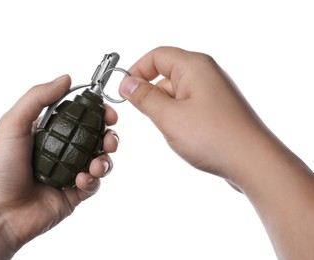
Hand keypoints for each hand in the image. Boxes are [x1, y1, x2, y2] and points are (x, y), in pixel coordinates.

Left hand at [0, 74, 118, 248]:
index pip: (81, 116)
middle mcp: (63, 150)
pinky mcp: (75, 193)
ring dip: (105, 159)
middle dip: (110, 136)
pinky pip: (94, 183)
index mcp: (51, 132)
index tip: (107, 112)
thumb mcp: (13, 123)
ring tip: (97, 164)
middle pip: (97, 138)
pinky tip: (81, 180)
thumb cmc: (1, 167)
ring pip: (101, 160)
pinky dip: (93, 180)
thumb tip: (66, 77)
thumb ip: (38, 97)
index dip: (98, 112)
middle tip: (110, 139)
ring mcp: (70, 172)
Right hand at [119, 46, 313, 258]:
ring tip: (173, 130)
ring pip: (176, 92)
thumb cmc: (215, 137)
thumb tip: (128, 83)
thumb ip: (144, 97)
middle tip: (148, 115)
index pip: (157, 56)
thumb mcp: (169, 116)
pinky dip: (178, 116)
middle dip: (151, 93)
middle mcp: (205, 73)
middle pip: (166, 73)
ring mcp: (212, 91)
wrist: (253, 162)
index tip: (124, 90)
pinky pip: (187, 104)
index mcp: (194, 66)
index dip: (137, 70)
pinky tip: (184, 134)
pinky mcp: (216, 108)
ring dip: (165, 109)